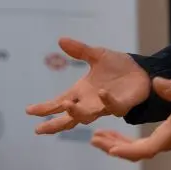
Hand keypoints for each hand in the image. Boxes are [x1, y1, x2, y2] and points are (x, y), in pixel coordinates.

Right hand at [25, 37, 150, 133]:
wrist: (141, 70)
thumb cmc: (117, 67)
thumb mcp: (97, 55)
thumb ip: (79, 51)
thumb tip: (61, 40)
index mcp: (81, 92)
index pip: (58, 103)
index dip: (45, 108)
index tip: (29, 111)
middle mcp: (89, 102)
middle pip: (68, 117)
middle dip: (54, 123)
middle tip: (39, 129)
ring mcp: (104, 106)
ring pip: (87, 115)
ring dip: (77, 112)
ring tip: (67, 105)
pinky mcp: (121, 105)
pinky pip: (112, 107)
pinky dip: (106, 101)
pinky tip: (100, 92)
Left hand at [90, 77, 170, 161]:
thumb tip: (157, 82)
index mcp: (169, 134)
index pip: (144, 149)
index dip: (127, 149)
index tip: (110, 149)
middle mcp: (165, 141)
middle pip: (135, 152)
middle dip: (114, 147)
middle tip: (94, 139)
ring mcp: (164, 140)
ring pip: (136, 150)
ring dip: (117, 144)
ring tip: (98, 137)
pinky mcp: (164, 136)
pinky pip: (141, 145)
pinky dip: (125, 141)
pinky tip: (115, 135)